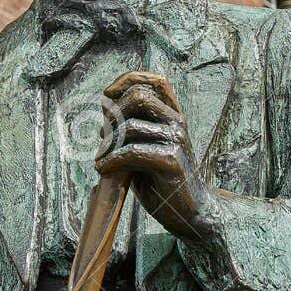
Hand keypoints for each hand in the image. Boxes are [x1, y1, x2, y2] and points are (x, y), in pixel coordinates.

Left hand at [97, 71, 219, 242]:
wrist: (189, 210)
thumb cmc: (162, 179)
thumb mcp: (144, 146)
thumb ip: (130, 126)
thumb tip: (104, 106)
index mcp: (173, 114)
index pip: (154, 80)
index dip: (127, 79)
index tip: (107, 96)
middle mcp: (177, 121)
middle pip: (138, 97)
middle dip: (112, 116)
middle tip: (103, 139)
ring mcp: (176, 140)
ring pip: (130, 125)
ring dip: (107, 143)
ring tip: (101, 158)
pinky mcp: (171, 160)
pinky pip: (131, 152)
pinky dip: (110, 160)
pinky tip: (103, 169)